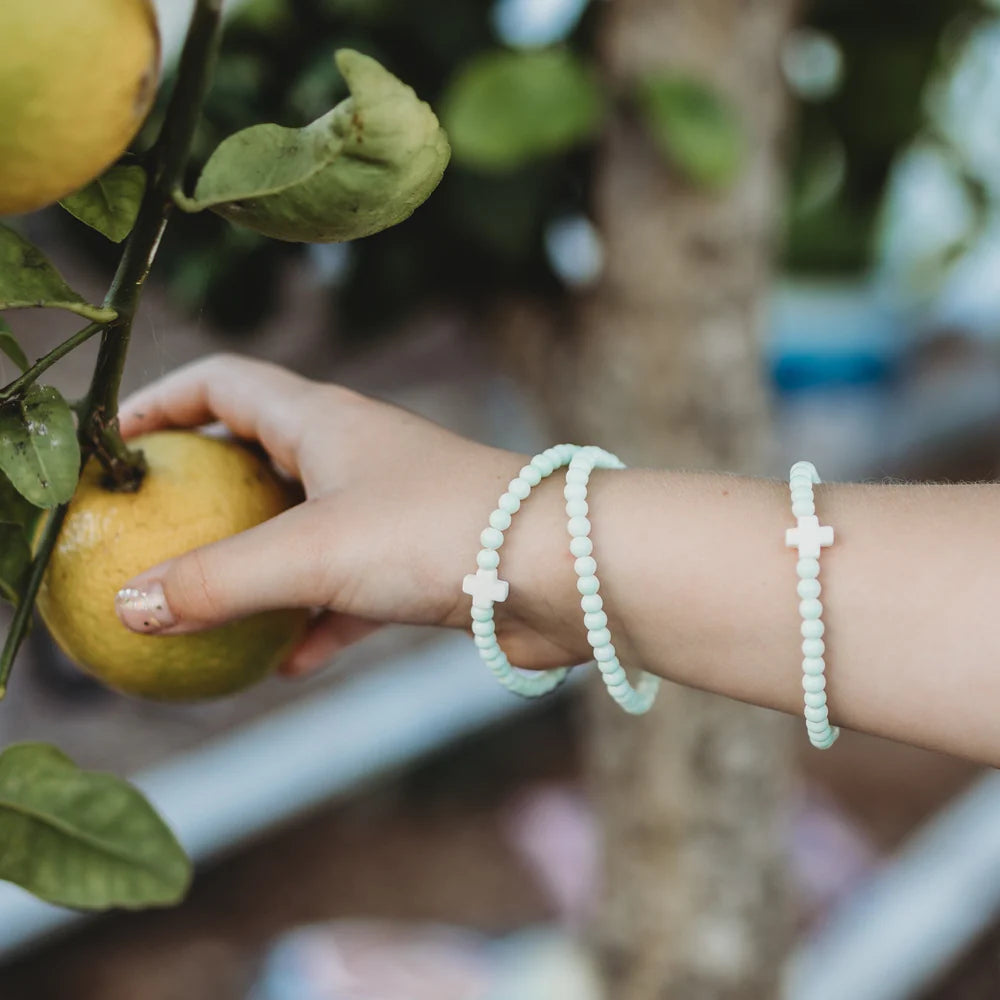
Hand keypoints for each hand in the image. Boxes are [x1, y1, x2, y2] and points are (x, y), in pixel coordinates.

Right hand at [116, 354, 585, 675]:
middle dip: (205, 493)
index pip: (226, 385)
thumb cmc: (440, 532)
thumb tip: (128, 607)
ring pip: (301, 533)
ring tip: (204, 609)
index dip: (165, 403)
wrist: (561, 572)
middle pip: (258, 458)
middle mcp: (354, 456)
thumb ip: (217, 581)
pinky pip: (346, 592)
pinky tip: (287, 663)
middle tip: (153, 535)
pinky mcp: (417, 566)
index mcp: (323, 421)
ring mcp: (387, 511)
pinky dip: (314, 622)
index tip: (117, 444)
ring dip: (256, 569)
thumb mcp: (312, 554)